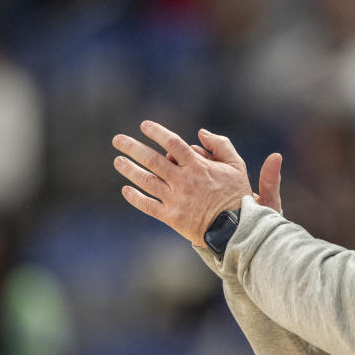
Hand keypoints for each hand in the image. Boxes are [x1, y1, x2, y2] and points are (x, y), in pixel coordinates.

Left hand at [112, 121, 282, 244]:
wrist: (236, 229)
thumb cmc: (237, 195)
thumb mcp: (236, 166)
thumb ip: (220, 145)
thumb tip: (200, 132)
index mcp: (198, 166)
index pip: (173, 144)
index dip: (157, 132)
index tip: (144, 125)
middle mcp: (183, 181)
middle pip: (152, 160)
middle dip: (133, 148)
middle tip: (117, 140)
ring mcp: (175, 199)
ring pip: (146, 181)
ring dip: (129, 170)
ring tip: (117, 161)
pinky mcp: (171, 217)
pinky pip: (148, 206)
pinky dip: (135, 198)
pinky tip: (126, 190)